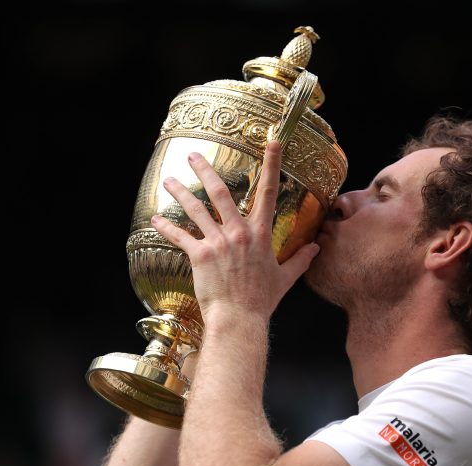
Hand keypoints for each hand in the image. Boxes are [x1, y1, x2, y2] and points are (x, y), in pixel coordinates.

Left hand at [150, 140, 319, 322]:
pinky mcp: (201, 255)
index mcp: (260, 233)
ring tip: (169, 180)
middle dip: (205, 170)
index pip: (268, 191)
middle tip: (193, 155)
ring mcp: (219, 241)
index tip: (271, 142)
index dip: (271, 163)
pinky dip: (166, 227)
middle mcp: (239, 231)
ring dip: (181, 192)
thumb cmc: (262, 300)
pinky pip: (180, 236)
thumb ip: (300, 260)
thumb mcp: (285, 277)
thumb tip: (315, 249)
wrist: (240, 318)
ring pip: (196, 209)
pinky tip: (155, 219)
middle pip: (221, 192)